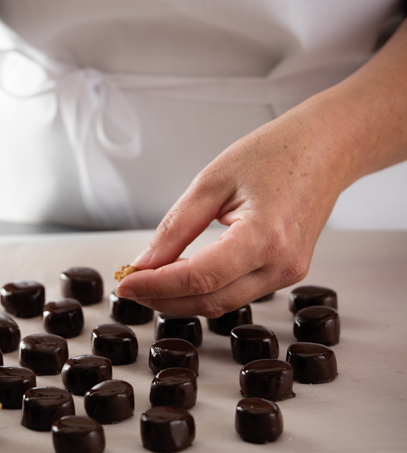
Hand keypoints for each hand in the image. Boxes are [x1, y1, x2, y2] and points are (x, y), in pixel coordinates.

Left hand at [116, 21, 406, 316]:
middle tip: (129, 286)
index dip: (156, 286)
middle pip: (209, 301)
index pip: (199, 278)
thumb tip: (145, 263)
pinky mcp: (287, 274)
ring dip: (181, 299)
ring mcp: (289, 273)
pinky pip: (237, 293)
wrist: (326, 149)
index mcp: (265, 236)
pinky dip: (204, 290)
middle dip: (162, 299)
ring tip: (148, 282)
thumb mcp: (212, 181)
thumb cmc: (275, 154)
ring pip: (222, 303)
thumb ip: (175, 227)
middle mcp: (282, 264)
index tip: (125, 283)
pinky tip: (179, 277)